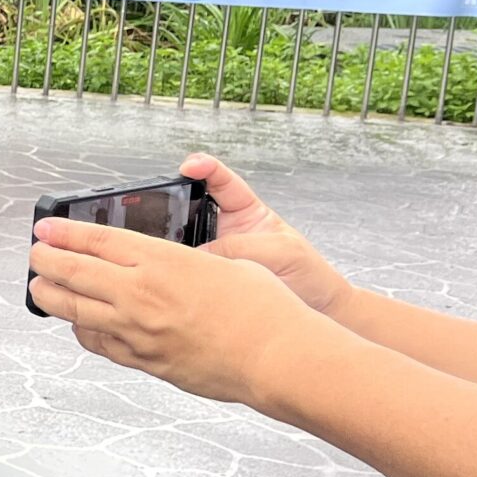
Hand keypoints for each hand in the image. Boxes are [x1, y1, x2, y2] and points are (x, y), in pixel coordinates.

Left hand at [29, 212, 333, 406]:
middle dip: (46, 261)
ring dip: (51, 295)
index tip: (45, 229)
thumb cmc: (264, 308)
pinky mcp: (144, 360)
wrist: (279, 358)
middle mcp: (140, 293)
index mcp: (161, 260)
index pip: (96, 240)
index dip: (64, 233)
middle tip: (34, 255)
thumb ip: (183, 263)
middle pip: (73, 272)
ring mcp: (138, 329)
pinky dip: (82, 329)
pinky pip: (99, 342)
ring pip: (74, 309)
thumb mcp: (226, 263)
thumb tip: (163, 265)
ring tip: (39, 287)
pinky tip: (78, 323)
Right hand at [180, 153, 353, 315]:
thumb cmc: (307, 274)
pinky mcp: (205, 277)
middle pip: (189, 206)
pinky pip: (184, 268)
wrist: (314, 309)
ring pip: (181, 239)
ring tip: (164, 241)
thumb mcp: (282, 251)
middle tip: (162, 204)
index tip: (189, 166)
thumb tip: (200, 253)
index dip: (203, 167)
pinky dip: (175, 267)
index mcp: (246, 210)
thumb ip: (242, 246)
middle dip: (173, 203)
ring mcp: (213, 253)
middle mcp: (224, 229)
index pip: (220, 180)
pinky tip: (172, 269)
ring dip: (172, 241)